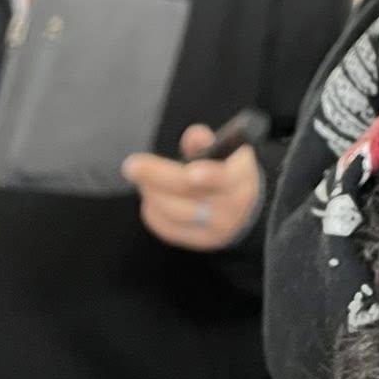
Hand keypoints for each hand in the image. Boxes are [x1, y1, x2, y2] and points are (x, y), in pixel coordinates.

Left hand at [121, 125, 264, 251]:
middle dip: (157, 178)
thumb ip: (208, 142)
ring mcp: (217, 228)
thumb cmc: (229, 172)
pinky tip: (151, 198)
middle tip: (132, 166)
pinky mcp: (201, 242)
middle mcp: (232, 207)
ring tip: (143, 181)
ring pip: (174, 212)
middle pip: (190, 194)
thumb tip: (193, 136)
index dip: (209, 175)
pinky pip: (168, 229)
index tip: (190, 171)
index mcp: (241, 178)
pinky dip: (153, 212)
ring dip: (152, 193)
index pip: (224, 178)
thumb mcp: (227, 152)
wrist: (246, 210)